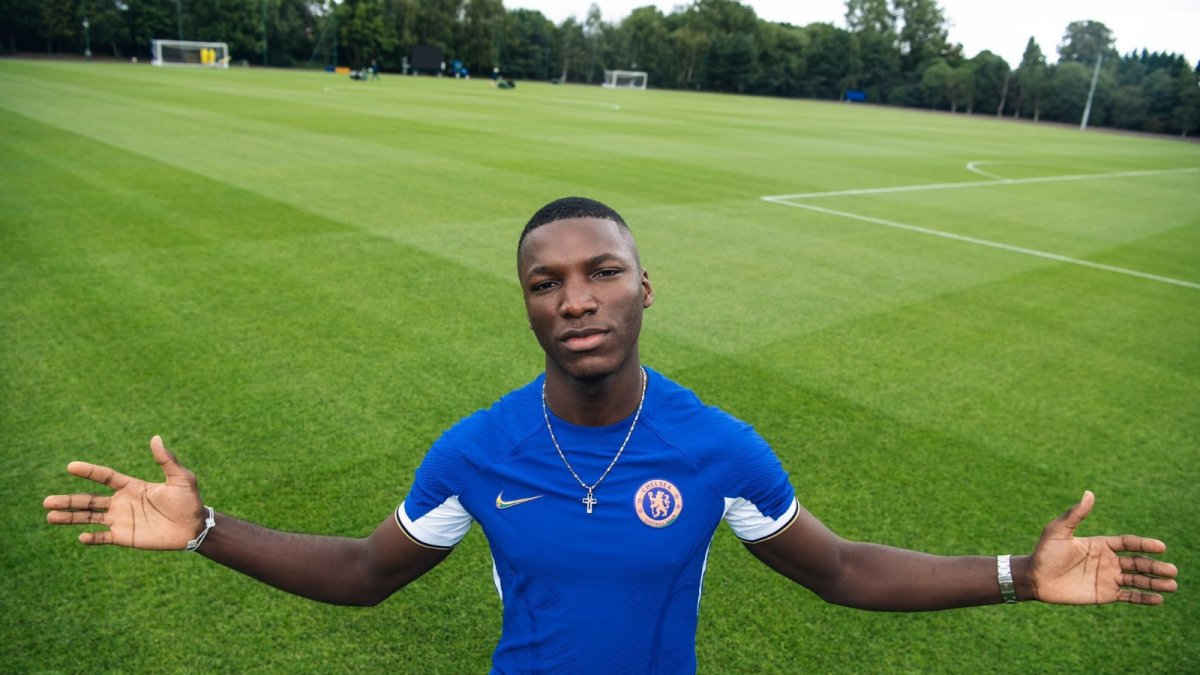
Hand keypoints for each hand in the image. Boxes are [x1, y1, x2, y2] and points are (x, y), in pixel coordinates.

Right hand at [44, 436, 205, 549]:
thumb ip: (167, 460)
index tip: (70, 466)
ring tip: (49, 517)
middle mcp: (121, 502)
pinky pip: (103, 537)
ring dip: (70, 518)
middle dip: (68, 500)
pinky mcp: (125, 537)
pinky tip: (81, 537)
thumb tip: (156, 438)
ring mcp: (121, 520)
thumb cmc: (189, 501)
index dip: (89, 472)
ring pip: (89, 518)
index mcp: (132, 486)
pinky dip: (92, 538)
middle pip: (89, 500)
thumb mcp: (181, 478)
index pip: (105, 477)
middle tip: (46, 501)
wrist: (194, 527)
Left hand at [1029, 490, 1177, 604]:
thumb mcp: (1058, 531)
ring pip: (1137, 580)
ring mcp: (1108, 578)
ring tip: (1172, 585)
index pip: (1128, 543)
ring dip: (1155, 583)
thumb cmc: (1044, 552)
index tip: (1161, 546)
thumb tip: (1089, 493)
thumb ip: (1075, 514)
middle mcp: (1108, 561)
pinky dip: (1143, 598)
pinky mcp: (1104, 594)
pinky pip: (1128, 596)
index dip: (1144, 544)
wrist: (1034, 577)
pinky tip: (1158, 600)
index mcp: (1101, 544)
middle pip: (1137, 563)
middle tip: (1173, 570)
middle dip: (1155, 566)